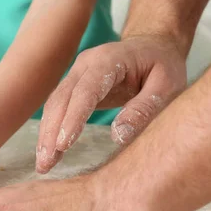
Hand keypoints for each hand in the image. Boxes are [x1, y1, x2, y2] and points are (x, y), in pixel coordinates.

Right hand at [36, 34, 186, 172]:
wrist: (153, 45)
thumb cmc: (163, 65)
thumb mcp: (167, 86)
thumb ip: (144, 109)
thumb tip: (118, 137)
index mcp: (109, 60)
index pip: (86, 91)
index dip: (73, 118)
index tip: (63, 145)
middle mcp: (86, 64)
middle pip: (62, 99)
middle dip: (51, 132)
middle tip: (45, 163)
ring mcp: (77, 73)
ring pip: (54, 104)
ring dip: (46, 134)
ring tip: (44, 164)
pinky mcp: (74, 86)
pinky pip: (58, 107)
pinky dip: (51, 130)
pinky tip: (49, 152)